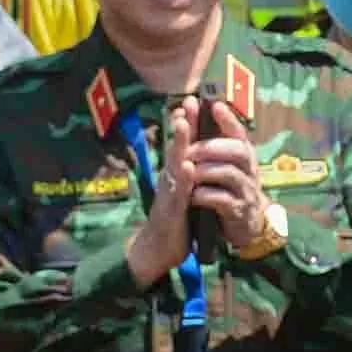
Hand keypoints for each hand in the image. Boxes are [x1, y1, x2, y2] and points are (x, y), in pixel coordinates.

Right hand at [124, 102, 204, 287]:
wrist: (158, 250)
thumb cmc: (174, 220)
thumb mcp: (183, 193)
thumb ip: (187, 175)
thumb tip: (193, 155)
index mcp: (176, 176)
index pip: (183, 146)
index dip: (188, 124)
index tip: (193, 101)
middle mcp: (170, 180)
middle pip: (177, 148)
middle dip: (183, 125)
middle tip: (188, 101)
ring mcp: (169, 194)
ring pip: (175, 165)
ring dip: (179, 144)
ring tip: (184, 123)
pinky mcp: (171, 212)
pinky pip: (178, 194)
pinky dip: (183, 180)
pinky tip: (187, 168)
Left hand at [175, 96, 282, 257]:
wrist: (244, 226)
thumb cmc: (228, 190)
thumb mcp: (222, 166)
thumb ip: (208, 145)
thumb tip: (187, 115)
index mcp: (243, 156)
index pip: (239, 133)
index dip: (228, 119)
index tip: (215, 106)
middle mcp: (249, 171)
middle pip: (239, 151)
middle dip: (212, 147)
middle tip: (188, 150)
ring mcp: (246, 191)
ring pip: (229, 173)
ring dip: (206, 171)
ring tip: (188, 172)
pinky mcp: (238, 211)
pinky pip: (223, 200)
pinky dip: (205, 195)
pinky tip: (193, 195)